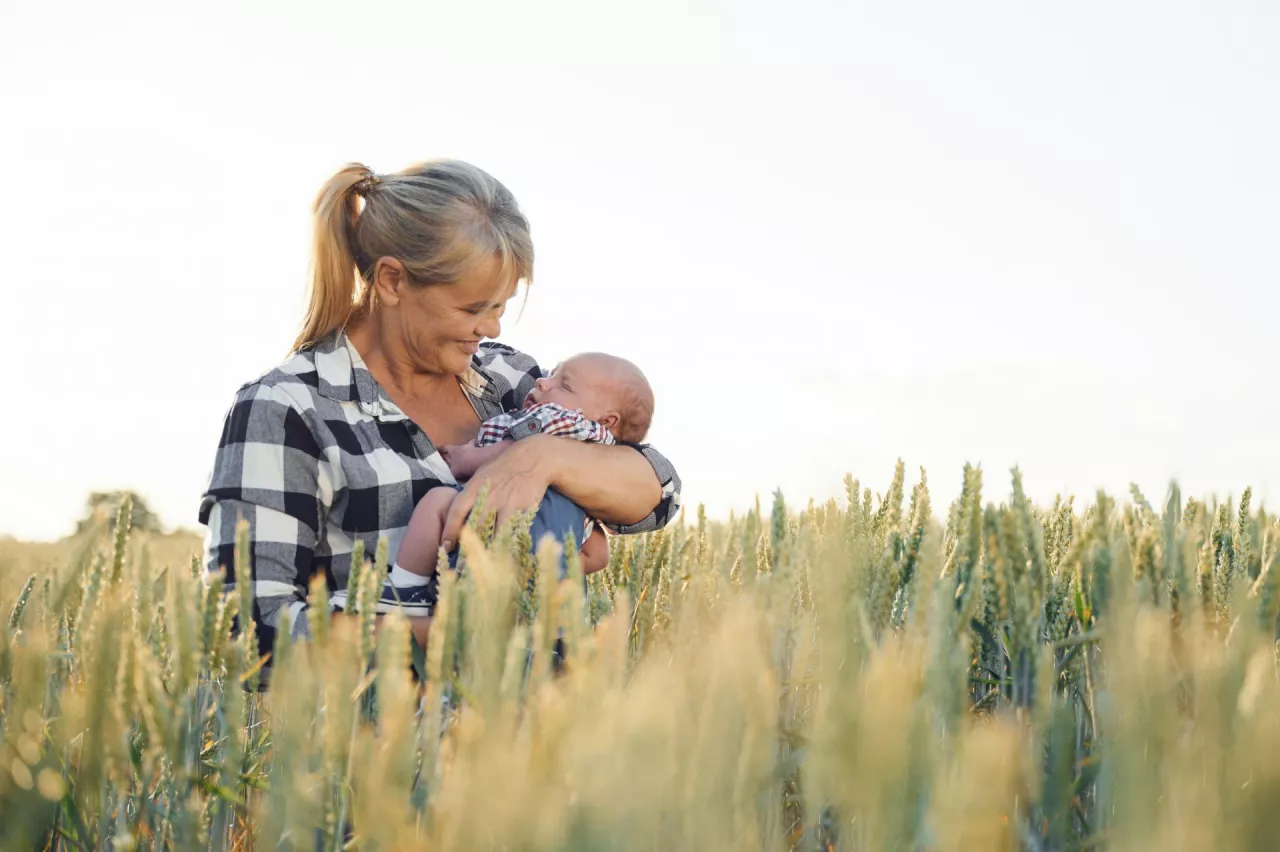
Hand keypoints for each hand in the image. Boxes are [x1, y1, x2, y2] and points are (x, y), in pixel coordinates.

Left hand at [440, 434, 556, 551]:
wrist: (533, 459)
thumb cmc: (504, 466)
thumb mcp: (481, 473)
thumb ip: (469, 491)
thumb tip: (457, 510)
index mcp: (474, 487)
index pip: (456, 511)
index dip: (449, 531)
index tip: (445, 546)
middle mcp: (488, 497)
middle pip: (474, 527)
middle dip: (467, 546)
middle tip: (462, 561)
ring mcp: (506, 504)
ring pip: (493, 533)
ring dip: (487, 549)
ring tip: (483, 563)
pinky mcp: (522, 510)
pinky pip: (512, 532)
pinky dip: (507, 543)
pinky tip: (504, 553)